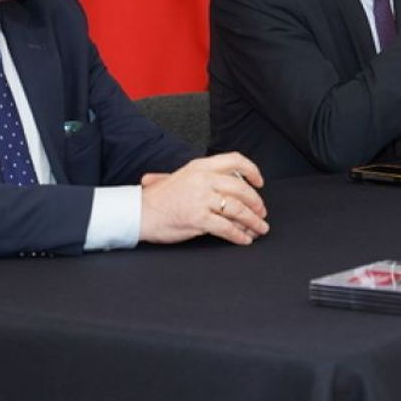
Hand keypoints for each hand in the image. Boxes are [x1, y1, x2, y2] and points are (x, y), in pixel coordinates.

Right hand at [139, 153, 267, 245]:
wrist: (138, 213)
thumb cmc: (157, 198)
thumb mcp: (179, 177)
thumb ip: (201, 177)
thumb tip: (224, 181)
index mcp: (200, 166)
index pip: (235, 160)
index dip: (252, 171)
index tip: (259, 183)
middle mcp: (203, 179)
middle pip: (241, 189)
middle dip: (256, 203)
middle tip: (261, 213)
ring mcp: (201, 199)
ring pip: (238, 209)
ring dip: (252, 222)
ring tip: (259, 229)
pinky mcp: (198, 218)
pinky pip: (226, 227)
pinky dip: (239, 235)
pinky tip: (244, 239)